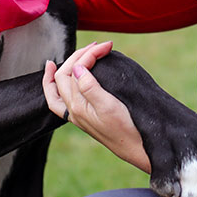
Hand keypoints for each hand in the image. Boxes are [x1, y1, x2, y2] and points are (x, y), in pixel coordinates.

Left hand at [43, 42, 150, 173]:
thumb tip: (76, 68)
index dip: (89, 54)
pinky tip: (65, 77)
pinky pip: (60, 98)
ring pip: (60, 85)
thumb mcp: (108, 106)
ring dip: (68, 65)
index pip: (74, 71)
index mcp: (76, 107)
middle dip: (79, 56)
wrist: (138, 150)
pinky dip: (58, 84)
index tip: (107, 46)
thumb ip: (89, 87)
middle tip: (99, 45)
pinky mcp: (84, 116)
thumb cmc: (126, 129)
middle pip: (63, 75)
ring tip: (80, 53)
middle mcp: (73, 111)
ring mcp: (77, 114)